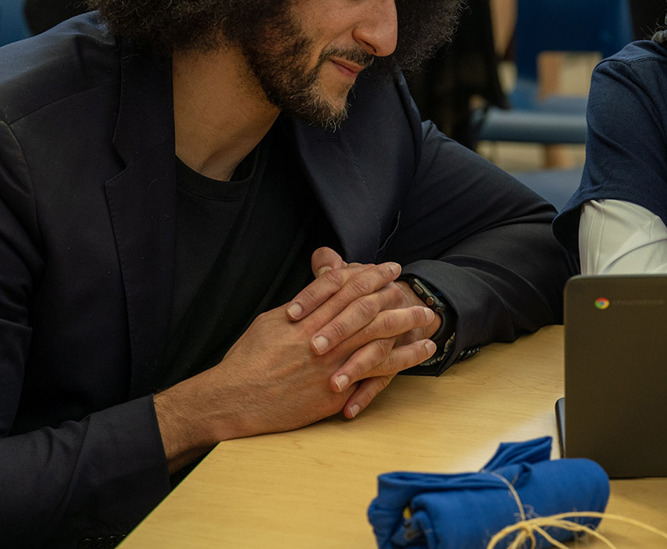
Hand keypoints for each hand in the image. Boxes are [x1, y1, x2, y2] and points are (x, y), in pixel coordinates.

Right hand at [154, 253, 435, 470]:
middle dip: (393, 294)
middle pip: (368, 307)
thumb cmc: (247, 360)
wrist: (237, 398)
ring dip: (407, 323)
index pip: (345, 287)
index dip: (369, 275)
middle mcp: (324, 335)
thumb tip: (318, 289)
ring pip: (380, 336)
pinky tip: (423, 352)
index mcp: (307, 316)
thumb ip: (300, 306)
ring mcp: (333, 362)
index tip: (387, 268)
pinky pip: (379, 371)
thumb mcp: (271, 322)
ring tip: (429, 316)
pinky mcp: (338, 388)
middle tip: (412, 287)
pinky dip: (404, 359)